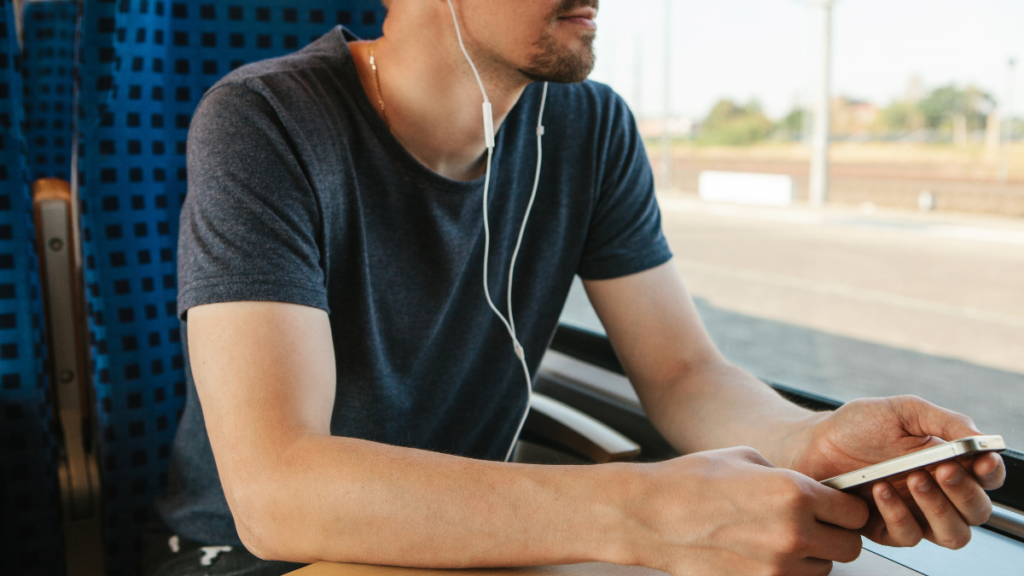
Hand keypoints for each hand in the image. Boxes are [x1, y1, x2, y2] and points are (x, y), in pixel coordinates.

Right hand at [631, 446, 868, 575]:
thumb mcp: (746, 458)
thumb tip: (809, 491)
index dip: (846, 508)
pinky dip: (786, 572)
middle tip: (815, 526)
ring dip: (811, 557)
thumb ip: (786, 476)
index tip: (835, 507)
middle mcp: (794, 533)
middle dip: (836, 535)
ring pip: (823, 571)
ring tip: (778, 539)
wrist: (650, 515)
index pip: (855, 512)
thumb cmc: (691, 480)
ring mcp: (776, 567)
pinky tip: (762, 554)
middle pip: (849, 548)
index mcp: (795, 493)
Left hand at [791, 395, 1005, 548]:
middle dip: (964, 493)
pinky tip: (880, 491)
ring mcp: (914, 514)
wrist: (812, 443)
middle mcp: (937, 493)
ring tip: (913, 479)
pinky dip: (898, 513)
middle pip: (976, 512)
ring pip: (951, 534)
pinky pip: (907, 536)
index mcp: (947, 463)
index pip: (987, 478)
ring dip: (938, 509)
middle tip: (942, 471)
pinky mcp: (886, 529)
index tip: (979, 461)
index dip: (990, 472)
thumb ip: (944, 421)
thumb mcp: (902, 411)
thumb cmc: (856, 426)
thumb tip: (979, 437)